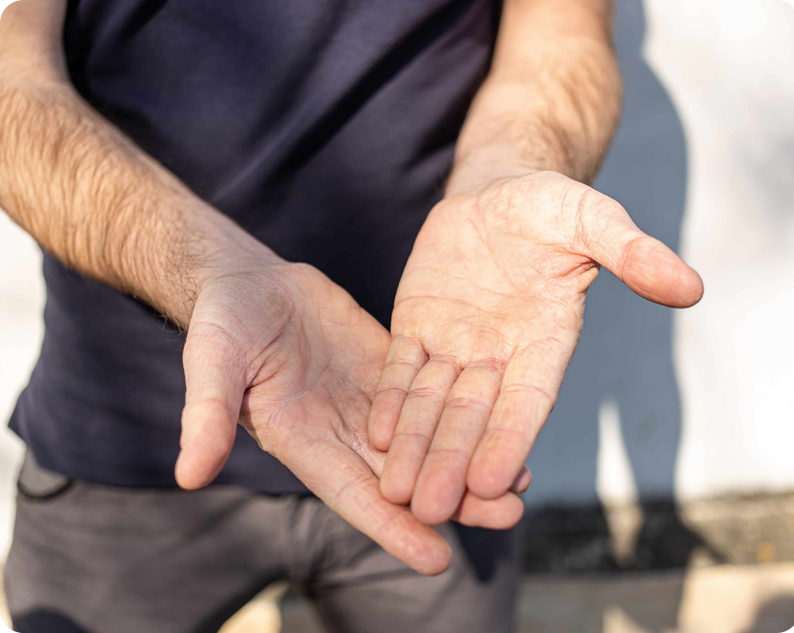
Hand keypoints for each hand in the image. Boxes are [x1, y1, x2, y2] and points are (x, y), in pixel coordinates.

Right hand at [174, 260, 523, 574]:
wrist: (248, 283)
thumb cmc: (222, 323)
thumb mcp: (213, 364)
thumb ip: (207, 416)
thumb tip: (189, 474)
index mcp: (302, 441)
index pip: (352, 495)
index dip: (392, 527)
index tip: (437, 558)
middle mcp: (343, 431)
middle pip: (403, 477)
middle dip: (452, 500)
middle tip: (507, 515)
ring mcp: (370, 401)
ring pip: (427, 442)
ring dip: (469, 462)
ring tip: (520, 481)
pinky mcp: (390, 367)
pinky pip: (432, 396)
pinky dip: (464, 414)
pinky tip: (503, 421)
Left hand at [369, 171, 702, 524]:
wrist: (497, 193)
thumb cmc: (551, 206)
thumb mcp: (592, 219)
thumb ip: (633, 253)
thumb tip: (691, 288)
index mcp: (545, 340)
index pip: (528, 401)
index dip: (510, 439)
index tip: (490, 483)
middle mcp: (498, 354)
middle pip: (473, 416)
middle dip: (450, 462)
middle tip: (429, 510)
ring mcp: (454, 343)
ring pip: (431, 404)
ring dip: (414, 446)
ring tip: (394, 492)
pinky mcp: (417, 326)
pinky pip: (401, 369)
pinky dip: (392, 401)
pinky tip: (376, 435)